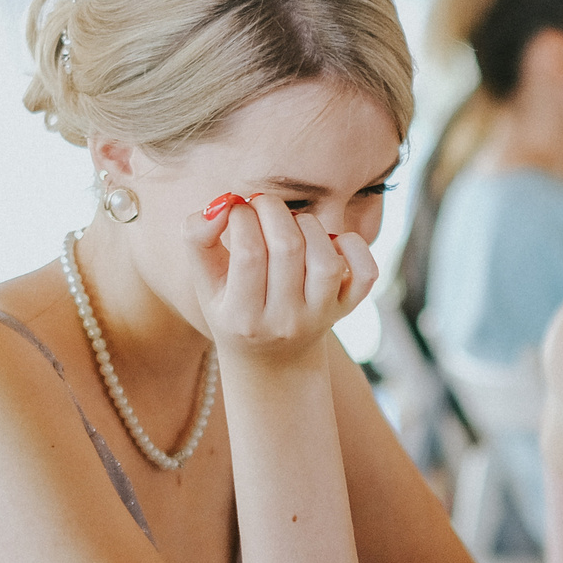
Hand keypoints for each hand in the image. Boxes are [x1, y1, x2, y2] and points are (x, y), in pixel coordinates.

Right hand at [184, 195, 377, 366]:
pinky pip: (366, 273)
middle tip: (261, 206)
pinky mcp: (347, 309)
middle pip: (288, 248)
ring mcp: (320, 318)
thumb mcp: (205, 281)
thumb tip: (224, 202)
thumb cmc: (232, 308)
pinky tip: (328, 241)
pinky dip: (353, 246)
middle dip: (273, 210)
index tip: (236, 211)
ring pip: (325, 259)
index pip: (248, 252)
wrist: (273, 359)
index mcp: (243, 318)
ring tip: (289, 224)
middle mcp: (285, 323)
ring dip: (307, 224)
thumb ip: (197, 237)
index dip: (242, 216)